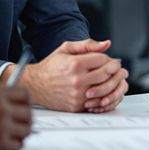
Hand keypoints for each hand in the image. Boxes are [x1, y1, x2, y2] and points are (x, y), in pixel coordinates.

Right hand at [0, 85, 31, 149]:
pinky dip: (14, 146)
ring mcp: (2, 125)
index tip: (25, 106)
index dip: (26, 101)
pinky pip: (17, 145)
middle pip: (28, 113)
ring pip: (26, 130)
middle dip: (26, 120)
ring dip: (21, 134)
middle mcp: (1, 107)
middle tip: (23, 124)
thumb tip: (12, 99)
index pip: (24, 93)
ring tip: (16, 135)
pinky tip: (8, 144)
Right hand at [11, 39, 126, 111]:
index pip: (103, 59)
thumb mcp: (66, 49)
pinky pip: (97, 101)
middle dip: (113, 70)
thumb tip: (106, 44)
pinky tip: (99, 89)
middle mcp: (77, 80)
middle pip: (106, 74)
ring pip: (105, 89)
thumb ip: (87, 45)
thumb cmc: (51, 66)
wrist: (35, 85)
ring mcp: (77, 94)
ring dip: (110, 83)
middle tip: (113, 68)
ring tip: (108, 78)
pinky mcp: (77, 105)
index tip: (107, 59)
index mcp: (75, 63)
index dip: (108, 58)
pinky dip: (102, 95)